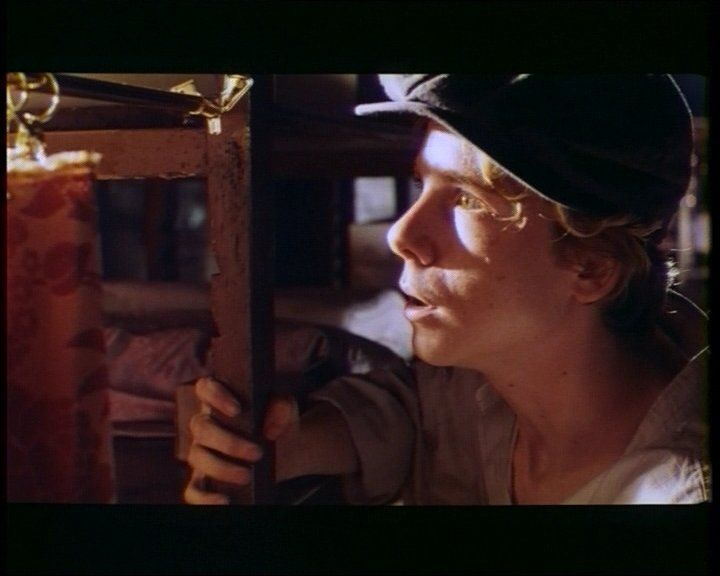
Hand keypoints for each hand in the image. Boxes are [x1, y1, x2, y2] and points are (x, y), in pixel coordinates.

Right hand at [184, 376, 298, 503]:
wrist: (286, 451)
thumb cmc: (278, 423)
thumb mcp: (286, 410)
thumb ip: (282, 406)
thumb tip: (270, 425)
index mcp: (220, 400)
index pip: (205, 387)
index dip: (215, 395)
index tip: (237, 410)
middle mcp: (205, 424)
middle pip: (200, 427)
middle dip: (229, 442)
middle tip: (258, 452)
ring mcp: (201, 452)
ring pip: (196, 457)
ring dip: (222, 468)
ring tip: (248, 476)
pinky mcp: (203, 479)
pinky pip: (192, 490)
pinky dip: (204, 498)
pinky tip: (224, 501)